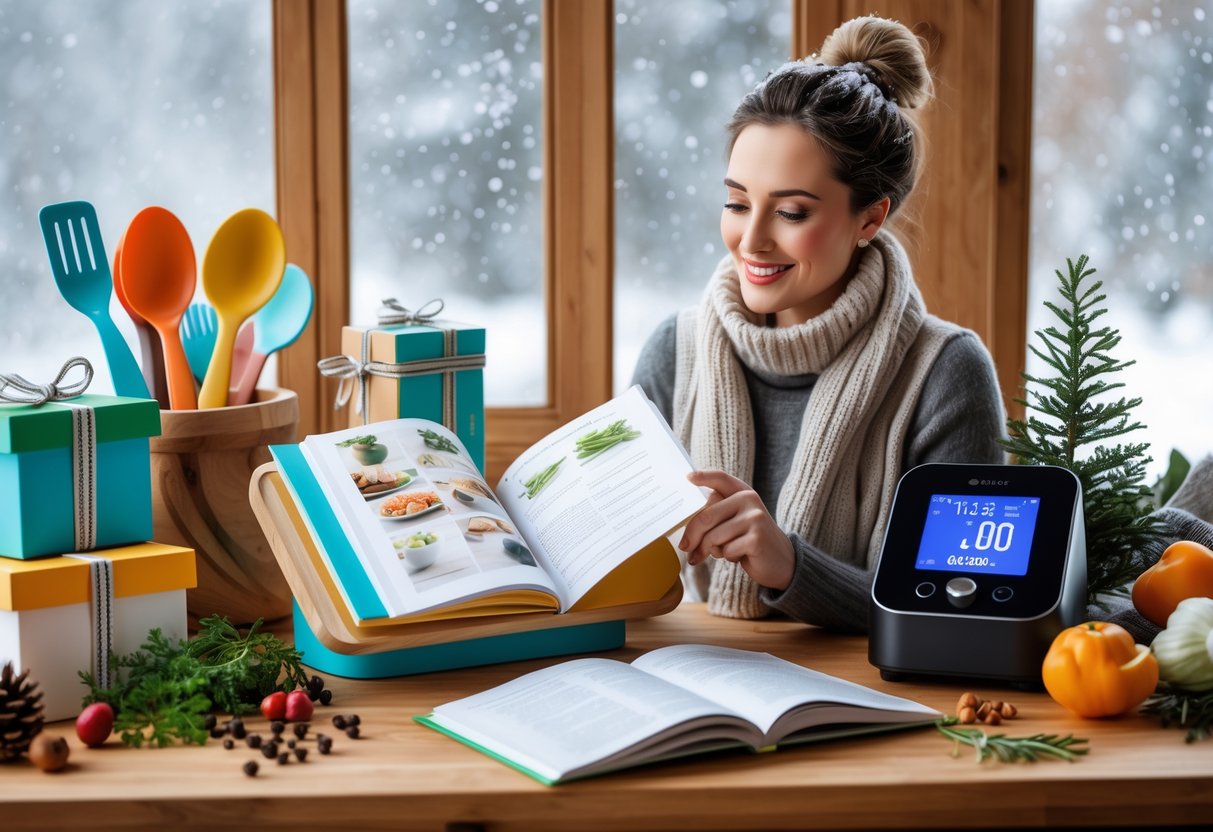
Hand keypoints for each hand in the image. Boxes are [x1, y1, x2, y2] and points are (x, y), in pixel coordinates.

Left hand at [679, 469, 794, 590]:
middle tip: (685, 548)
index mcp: (743, 492)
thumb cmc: (749, 539)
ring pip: (713, 537)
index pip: (720, 478)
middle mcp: (749, 500)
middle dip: (692, 536)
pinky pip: (726, 550)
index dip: (704, 476)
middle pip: (706, 516)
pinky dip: (727, 557)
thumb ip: (716, 516)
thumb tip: (687, 532)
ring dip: (709, 550)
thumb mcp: (735, 521)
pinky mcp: (756, 538)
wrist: (781, 560)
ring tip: (719, 553)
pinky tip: (740, 555)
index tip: (688, 477)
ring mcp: (755, 518)